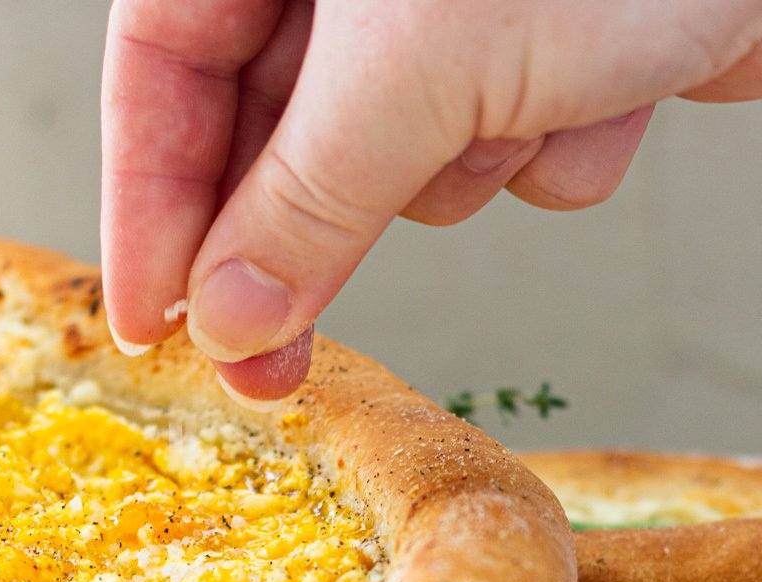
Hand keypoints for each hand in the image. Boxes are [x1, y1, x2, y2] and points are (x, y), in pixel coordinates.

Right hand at [100, 0, 761, 401]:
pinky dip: (556, 149)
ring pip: (396, 159)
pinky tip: (613, 93)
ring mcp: (464, 6)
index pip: (165, 62)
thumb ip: (300, 205)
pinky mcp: (559, 51)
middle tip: (267, 365)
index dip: (148, 196)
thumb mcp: (412, 77)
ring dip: (460, 169)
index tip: (151, 318)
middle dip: (303, 238)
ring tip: (526, 110)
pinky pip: (508, 155)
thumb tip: (225, 315)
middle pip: (276, 128)